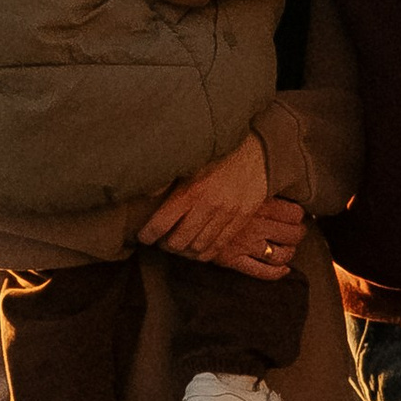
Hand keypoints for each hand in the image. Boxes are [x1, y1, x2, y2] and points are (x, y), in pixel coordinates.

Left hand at [140, 139, 306, 280]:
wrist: (257, 148)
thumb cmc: (218, 151)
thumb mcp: (188, 158)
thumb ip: (165, 176)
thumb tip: (144, 192)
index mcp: (190, 190)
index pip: (160, 225)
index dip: (147, 235)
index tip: (143, 236)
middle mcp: (208, 205)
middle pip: (178, 242)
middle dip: (165, 245)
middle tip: (161, 240)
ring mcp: (227, 214)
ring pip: (198, 248)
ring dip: (185, 251)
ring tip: (179, 244)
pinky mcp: (241, 219)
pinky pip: (219, 246)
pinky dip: (205, 253)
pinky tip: (197, 248)